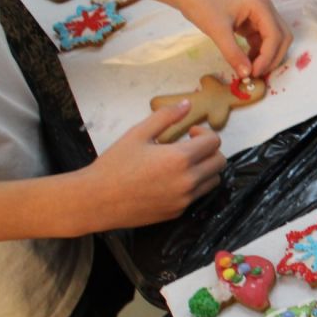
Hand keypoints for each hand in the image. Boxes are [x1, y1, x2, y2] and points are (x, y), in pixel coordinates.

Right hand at [74, 104, 225, 227]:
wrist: (96, 200)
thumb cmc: (114, 164)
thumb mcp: (137, 134)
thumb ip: (166, 117)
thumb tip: (187, 103)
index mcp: (180, 158)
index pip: (214, 142)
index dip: (204, 133)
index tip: (189, 133)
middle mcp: (188, 181)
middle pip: (220, 162)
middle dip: (209, 150)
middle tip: (190, 147)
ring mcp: (184, 199)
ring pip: (213, 181)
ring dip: (205, 168)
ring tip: (182, 163)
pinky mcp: (178, 212)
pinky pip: (197, 195)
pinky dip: (193, 185)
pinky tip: (171, 179)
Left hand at [175, 0, 292, 77]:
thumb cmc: (201, 4)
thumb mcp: (217, 30)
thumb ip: (233, 53)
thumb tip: (246, 74)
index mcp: (261, 6)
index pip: (275, 36)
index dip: (268, 57)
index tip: (254, 73)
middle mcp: (265, 9)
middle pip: (282, 38)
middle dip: (273, 57)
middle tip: (256, 74)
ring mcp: (259, 15)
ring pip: (274, 40)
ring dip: (267, 56)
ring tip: (251, 70)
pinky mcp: (251, 21)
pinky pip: (262, 40)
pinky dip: (258, 52)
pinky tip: (246, 61)